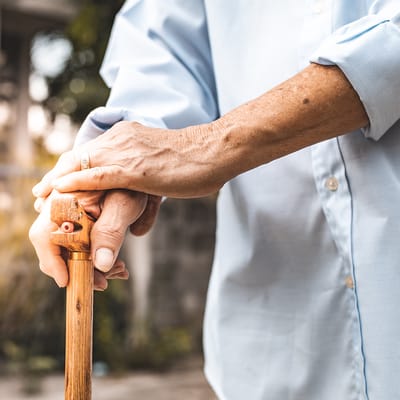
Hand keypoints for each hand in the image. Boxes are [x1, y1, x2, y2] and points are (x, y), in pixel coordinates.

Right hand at [29, 189, 159, 289]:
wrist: (134, 172)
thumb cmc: (128, 184)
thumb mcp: (123, 205)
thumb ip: (110, 232)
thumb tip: (101, 265)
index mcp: (62, 200)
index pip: (44, 236)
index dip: (52, 262)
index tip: (67, 282)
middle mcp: (57, 208)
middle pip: (53, 248)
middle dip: (77, 269)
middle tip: (104, 283)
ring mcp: (64, 216)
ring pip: (66, 250)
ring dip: (88, 266)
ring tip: (118, 271)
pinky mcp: (75, 222)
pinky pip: (76, 245)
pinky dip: (92, 258)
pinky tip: (114, 265)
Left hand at [32, 121, 231, 198]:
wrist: (216, 150)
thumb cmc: (195, 162)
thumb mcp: (163, 166)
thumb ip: (146, 186)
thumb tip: (138, 221)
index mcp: (128, 136)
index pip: (90, 152)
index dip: (69, 169)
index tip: (54, 186)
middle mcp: (123, 139)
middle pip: (79, 156)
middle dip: (56, 177)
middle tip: (40, 196)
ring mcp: (129, 152)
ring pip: (83, 165)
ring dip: (59, 182)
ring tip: (42, 199)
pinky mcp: (137, 168)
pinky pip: (101, 175)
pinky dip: (78, 182)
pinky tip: (60, 190)